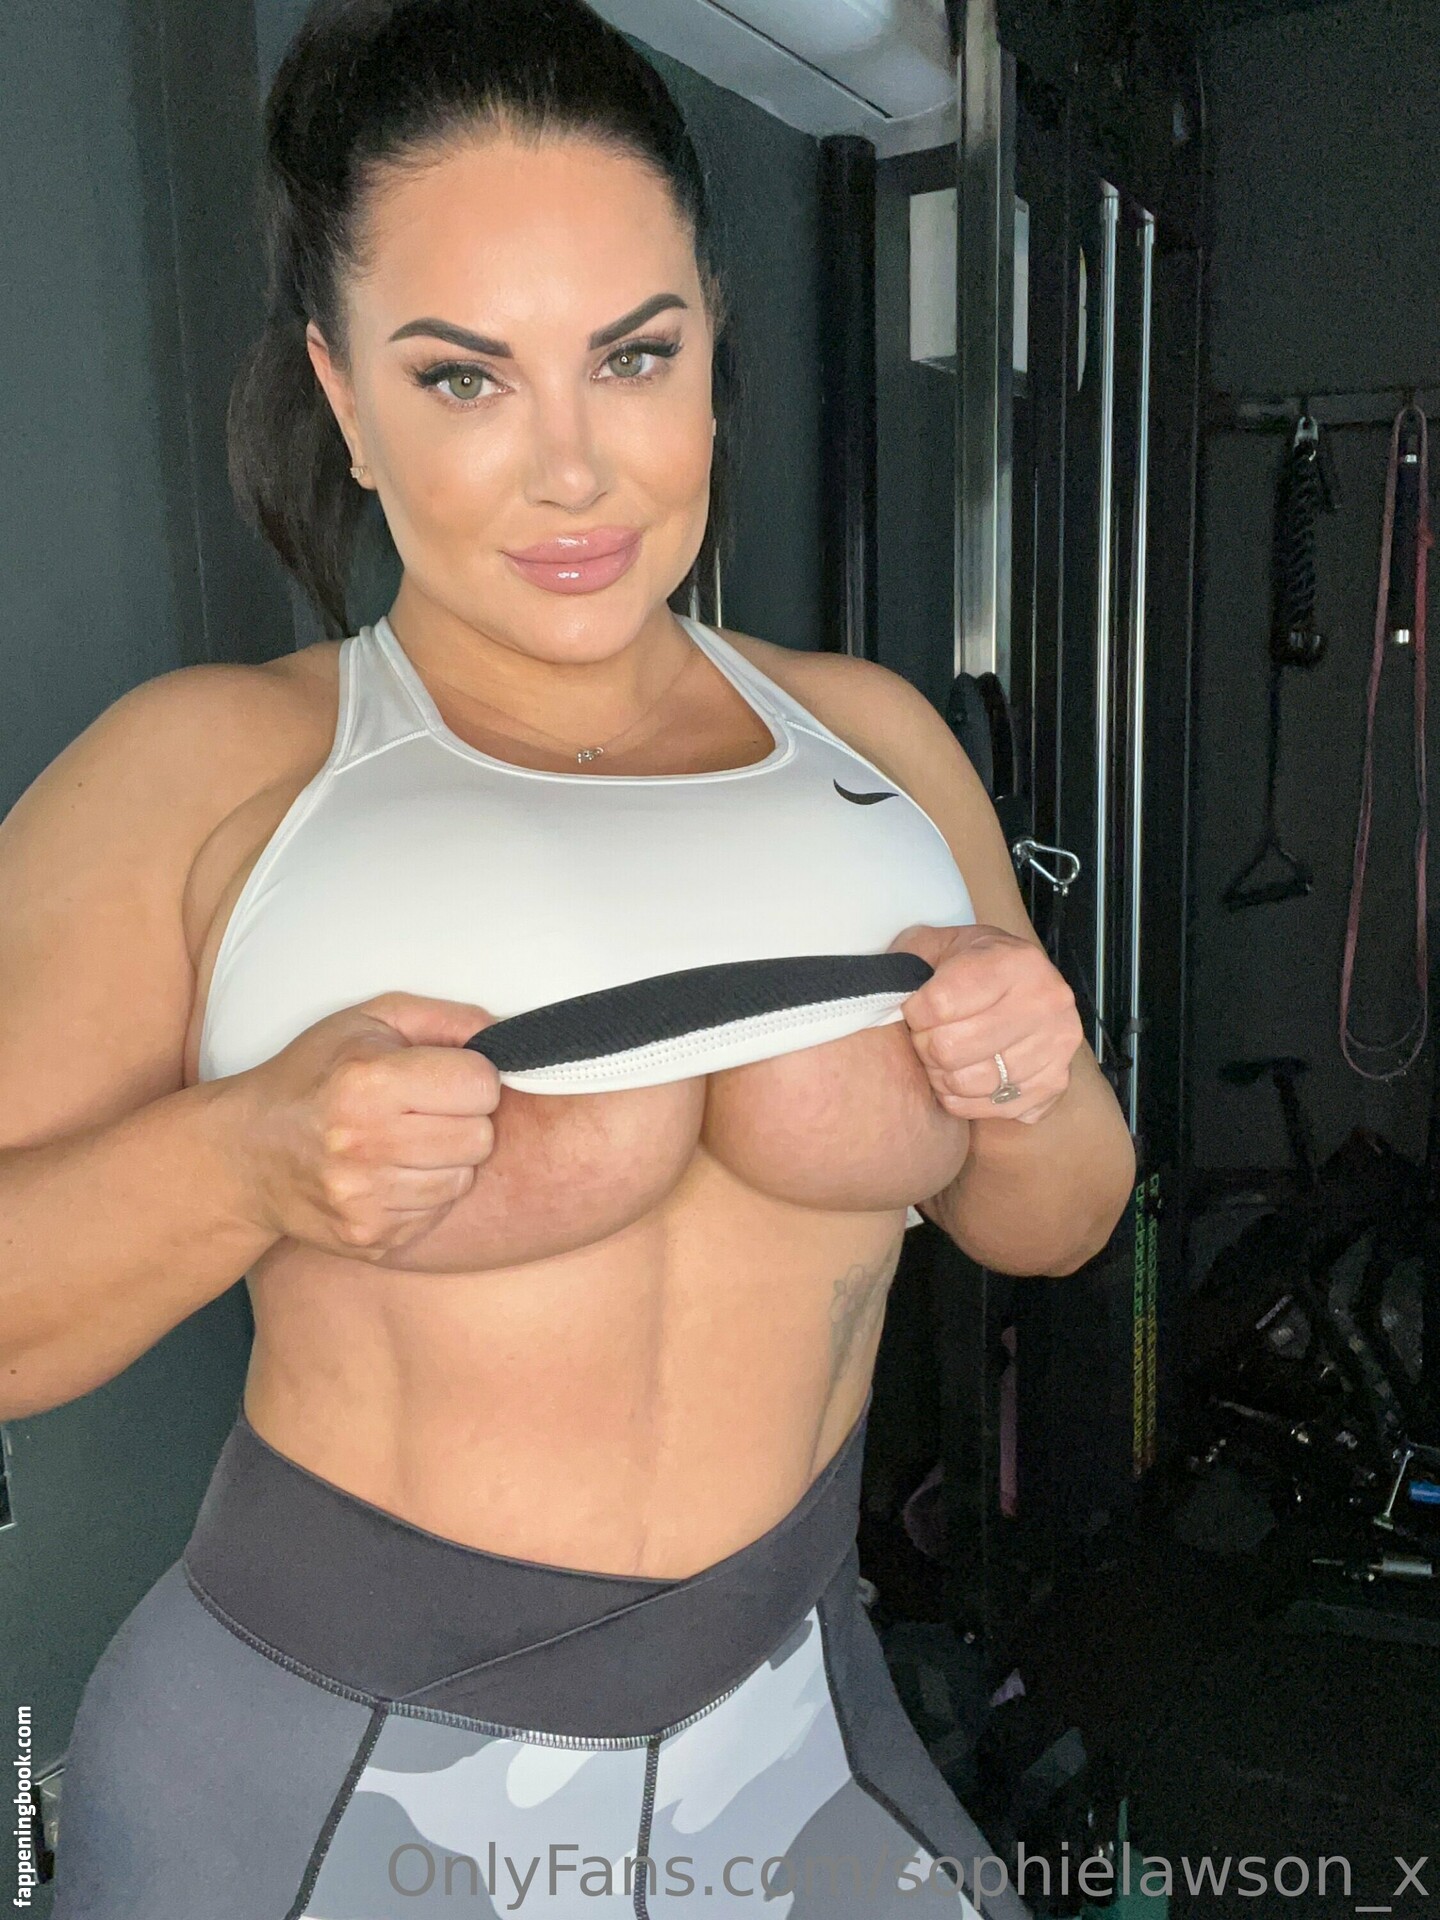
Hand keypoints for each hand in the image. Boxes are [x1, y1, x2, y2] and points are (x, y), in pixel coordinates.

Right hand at [222, 992, 502, 1259]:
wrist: (247, 1153)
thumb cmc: (314, 1076)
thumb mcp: (368, 1022)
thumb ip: (443, 1019)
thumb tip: (502, 1034)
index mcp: (368, 1082)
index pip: (481, 1085)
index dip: (469, 1076)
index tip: (442, 1077)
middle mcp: (365, 1145)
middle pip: (481, 1137)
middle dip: (463, 1120)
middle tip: (423, 1113)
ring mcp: (366, 1200)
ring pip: (463, 1179)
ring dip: (445, 1160)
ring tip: (403, 1144)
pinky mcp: (369, 1239)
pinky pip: (436, 1214)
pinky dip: (423, 1194)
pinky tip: (388, 1175)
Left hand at [887, 923, 1083, 1125]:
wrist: (1023, 979)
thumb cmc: (970, 963)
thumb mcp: (936, 943)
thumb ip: (907, 962)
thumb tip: (883, 998)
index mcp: (1014, 962)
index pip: (939, 1005)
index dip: (914, 1013)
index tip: (915, 1008)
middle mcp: (1045, 1003)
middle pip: (951, 1049)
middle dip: (925, 1045)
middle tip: (927, 1035)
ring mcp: (1057, 1046)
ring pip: (968, 1083)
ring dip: (942, 1075)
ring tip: (944, 1056)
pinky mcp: (1056, 1082)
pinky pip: (990, 1109)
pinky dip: (965, 1099)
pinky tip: (964, 1075)